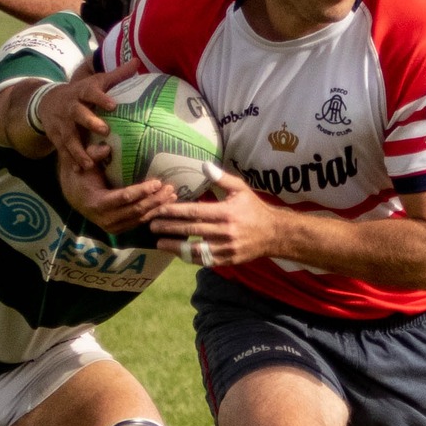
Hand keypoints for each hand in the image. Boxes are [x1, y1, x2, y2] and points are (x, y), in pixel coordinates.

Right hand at [40, 61, 177, 233]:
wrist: (47, 103)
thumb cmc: (83, 93)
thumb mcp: (98, 81)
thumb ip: (119, 75)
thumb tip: (140, 61)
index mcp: (82, 93)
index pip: (91, 92)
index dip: (101, 97)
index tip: (114, 104)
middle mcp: (70, 109)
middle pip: (79, 114)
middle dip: (90, 121)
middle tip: (105, 131)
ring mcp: (62, 126)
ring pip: (69, 139)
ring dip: (79, 150)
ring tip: (91, 164)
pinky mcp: (58, 140)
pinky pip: (65, 153)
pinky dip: (73, 162)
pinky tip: (82, 173)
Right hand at [57, 157, 175, 235]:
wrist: (74, 196)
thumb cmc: (81, 177)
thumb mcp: (83, 164)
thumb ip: (93, 155)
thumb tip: (107, 148)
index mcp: (97, 202)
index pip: (124, 197)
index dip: (142, 191)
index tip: (157, 182)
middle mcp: (105, 218)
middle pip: (136, 210)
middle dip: (154, 200)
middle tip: (169, 188)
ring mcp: (112, 226)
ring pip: (139, 218)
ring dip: (157, 207)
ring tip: (172, 196)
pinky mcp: (119, 229)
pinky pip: (138, 222)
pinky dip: (152, 214)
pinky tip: (164, 205)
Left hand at [149, 170, 277, 266]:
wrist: (274, 234)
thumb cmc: (254, 209)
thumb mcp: (241, 189)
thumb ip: (221, 178)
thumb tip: (204, 165)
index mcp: (226, 212)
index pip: (195, 212)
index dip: (175, 211)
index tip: (159, 210)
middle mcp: (225, 231)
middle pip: (191, 230)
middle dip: (169, 228)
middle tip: (151, 225)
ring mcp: (226, 248)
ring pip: (195, 249)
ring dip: (175, 246)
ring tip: (159, 242)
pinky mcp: (227, 260)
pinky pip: (204, 260)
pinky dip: (189, 258)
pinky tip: (178, 253)